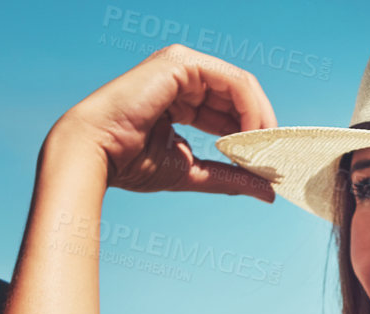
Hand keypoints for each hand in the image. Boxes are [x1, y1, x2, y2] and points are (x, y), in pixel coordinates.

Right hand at [50, 43, 278, 201]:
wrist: (97, 153)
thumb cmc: (132, 163)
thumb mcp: (192, 171)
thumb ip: (229, 177)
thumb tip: (268, 193)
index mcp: (182, 96)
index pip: (230, 109)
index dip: (252, 136)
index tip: (265, 164)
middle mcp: (184, 76)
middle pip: (241, 96)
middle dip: (261, 128)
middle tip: (272, 159)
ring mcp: (182, 65)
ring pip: (241, 87)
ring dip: (259, 120)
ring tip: (262, 152)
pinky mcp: (182, 63)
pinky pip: (233, 81)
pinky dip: (250, 108)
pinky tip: (251, 135)